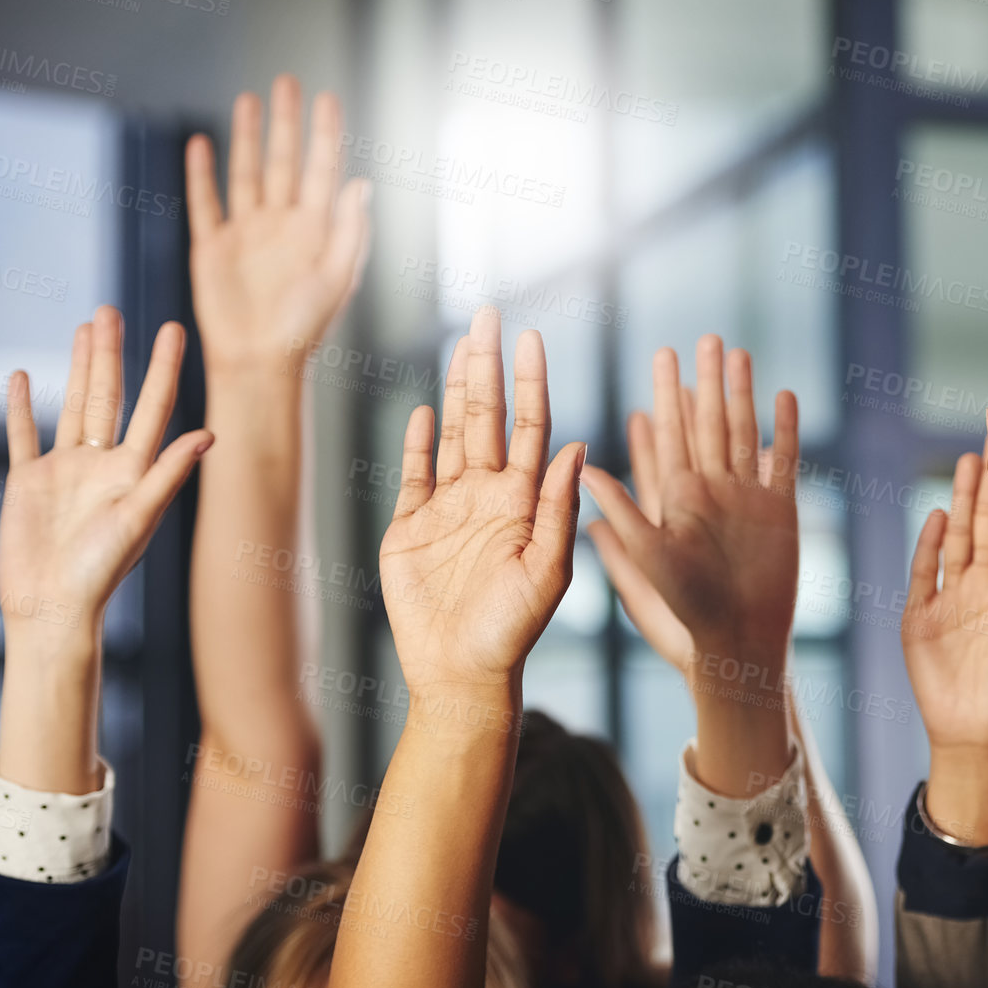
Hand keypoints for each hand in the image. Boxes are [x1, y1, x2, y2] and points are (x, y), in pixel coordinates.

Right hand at [0, 306, 212, 792]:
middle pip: (109, 395)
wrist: (53, 606)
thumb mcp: (140, 518)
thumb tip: (209, 435)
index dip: (164, 368)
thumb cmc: (101, 572)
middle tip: (114, 309)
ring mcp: (66, 470)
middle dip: (113, 353)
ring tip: (84, 329)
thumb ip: (169, 474)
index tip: (174, 328)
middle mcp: (104, 462)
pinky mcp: (30, 482)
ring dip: (78, 367)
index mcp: (135, 468)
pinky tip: (23, 379)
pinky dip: (23, 407)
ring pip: (74, 405)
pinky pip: (25, 435)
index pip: (153, 405)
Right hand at [186, 74, 370, 372]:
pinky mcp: (212, 247)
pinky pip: (205, 202)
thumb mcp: (338, 278)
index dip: (325, 133)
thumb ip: (352, 230)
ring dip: (246, 136)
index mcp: (317, 229)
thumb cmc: (307, 327)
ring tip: (248, 99)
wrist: (260, 360)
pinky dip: (202, 174)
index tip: (328, 98)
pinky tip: (201, 144)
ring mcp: (247, 232)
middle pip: (283, 160)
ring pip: (246, 173)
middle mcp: (282, 224)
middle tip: (287, 81)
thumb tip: (364, 183)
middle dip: (286, 122)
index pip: (323, 169)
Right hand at [379, 310, 583, 696]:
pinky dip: (417, 441)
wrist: (461, 674)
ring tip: (463, 342)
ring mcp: (449, 508)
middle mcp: (489, 496)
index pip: (529, 425)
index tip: (533, 337)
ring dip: (456, 389)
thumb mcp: (549, 571)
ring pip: (454, 433)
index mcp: (524, 501)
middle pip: (488, 415)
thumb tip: (578, 444)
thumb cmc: (514, 631)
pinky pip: (414, 473)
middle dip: (489, 366)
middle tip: (491, 314)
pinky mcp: (409, 528)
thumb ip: (559, 508)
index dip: (531, 381)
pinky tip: (422, 408)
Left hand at [582, 335, 798, 669]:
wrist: (739, 641)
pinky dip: (784, 430)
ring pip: (744, 432)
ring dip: (742, 393)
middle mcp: (712, 490)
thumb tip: (582, 467)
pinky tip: (784, 396)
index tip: (662, 356)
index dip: (669, 394)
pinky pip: (782, 461)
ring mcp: (748, 497)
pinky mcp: (781, 510)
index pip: (672, 434)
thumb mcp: (646, 558)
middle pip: (709, 423)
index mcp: (678, 497)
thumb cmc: (686, 609)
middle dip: (707, 380)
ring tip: (740, 353)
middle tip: (704, 337)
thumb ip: (621, 511)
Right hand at [904, 451, 987, 748]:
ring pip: (958, 539)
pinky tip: (937, 517)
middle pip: (987, 525)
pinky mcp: (920, 617)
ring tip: (967, 462)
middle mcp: (985, 588)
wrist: (979, 739)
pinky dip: (929, 545)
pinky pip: (925, 572)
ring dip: (961, 502)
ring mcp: (952, 599)